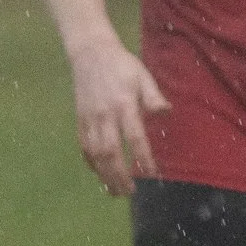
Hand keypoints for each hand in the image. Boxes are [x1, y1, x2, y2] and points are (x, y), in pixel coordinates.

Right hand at [71, 40, 169, 196]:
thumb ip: (153, 96)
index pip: (134, 137)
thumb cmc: (122, 65)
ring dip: (104, 175)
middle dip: (120, 175)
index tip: (151, 174)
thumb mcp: (143, 76)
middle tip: (130, 192)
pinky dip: (91, 163)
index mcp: (123, 104)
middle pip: (110, 152)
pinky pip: (84, 147)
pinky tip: (99, 174)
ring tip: (115, 191)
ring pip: (95, 154)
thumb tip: (165, 113)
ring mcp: (89, 119)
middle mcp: (104, 115)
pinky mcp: (80, 120)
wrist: (90, 53)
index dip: (143, 158)